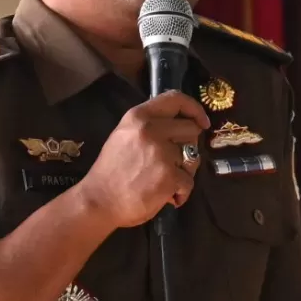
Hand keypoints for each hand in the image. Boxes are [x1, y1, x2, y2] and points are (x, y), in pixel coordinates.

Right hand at [77, 91, 213, 228]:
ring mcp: (162, 153)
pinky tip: (167, 196)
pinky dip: (181, 192)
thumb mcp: (124, 136)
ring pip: (194, 157)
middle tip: (175, 162)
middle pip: (191, 129)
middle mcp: (151, 130)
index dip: (194, 108)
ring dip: (185, 171)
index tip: (201, 122)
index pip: (175, 99)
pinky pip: (189, 181)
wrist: (98, 201)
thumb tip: (178, 123)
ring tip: (167, 181)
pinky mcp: (169, 176)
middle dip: (189, 146)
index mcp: (138, 116)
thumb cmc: (111, 171)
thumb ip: (148, 125)